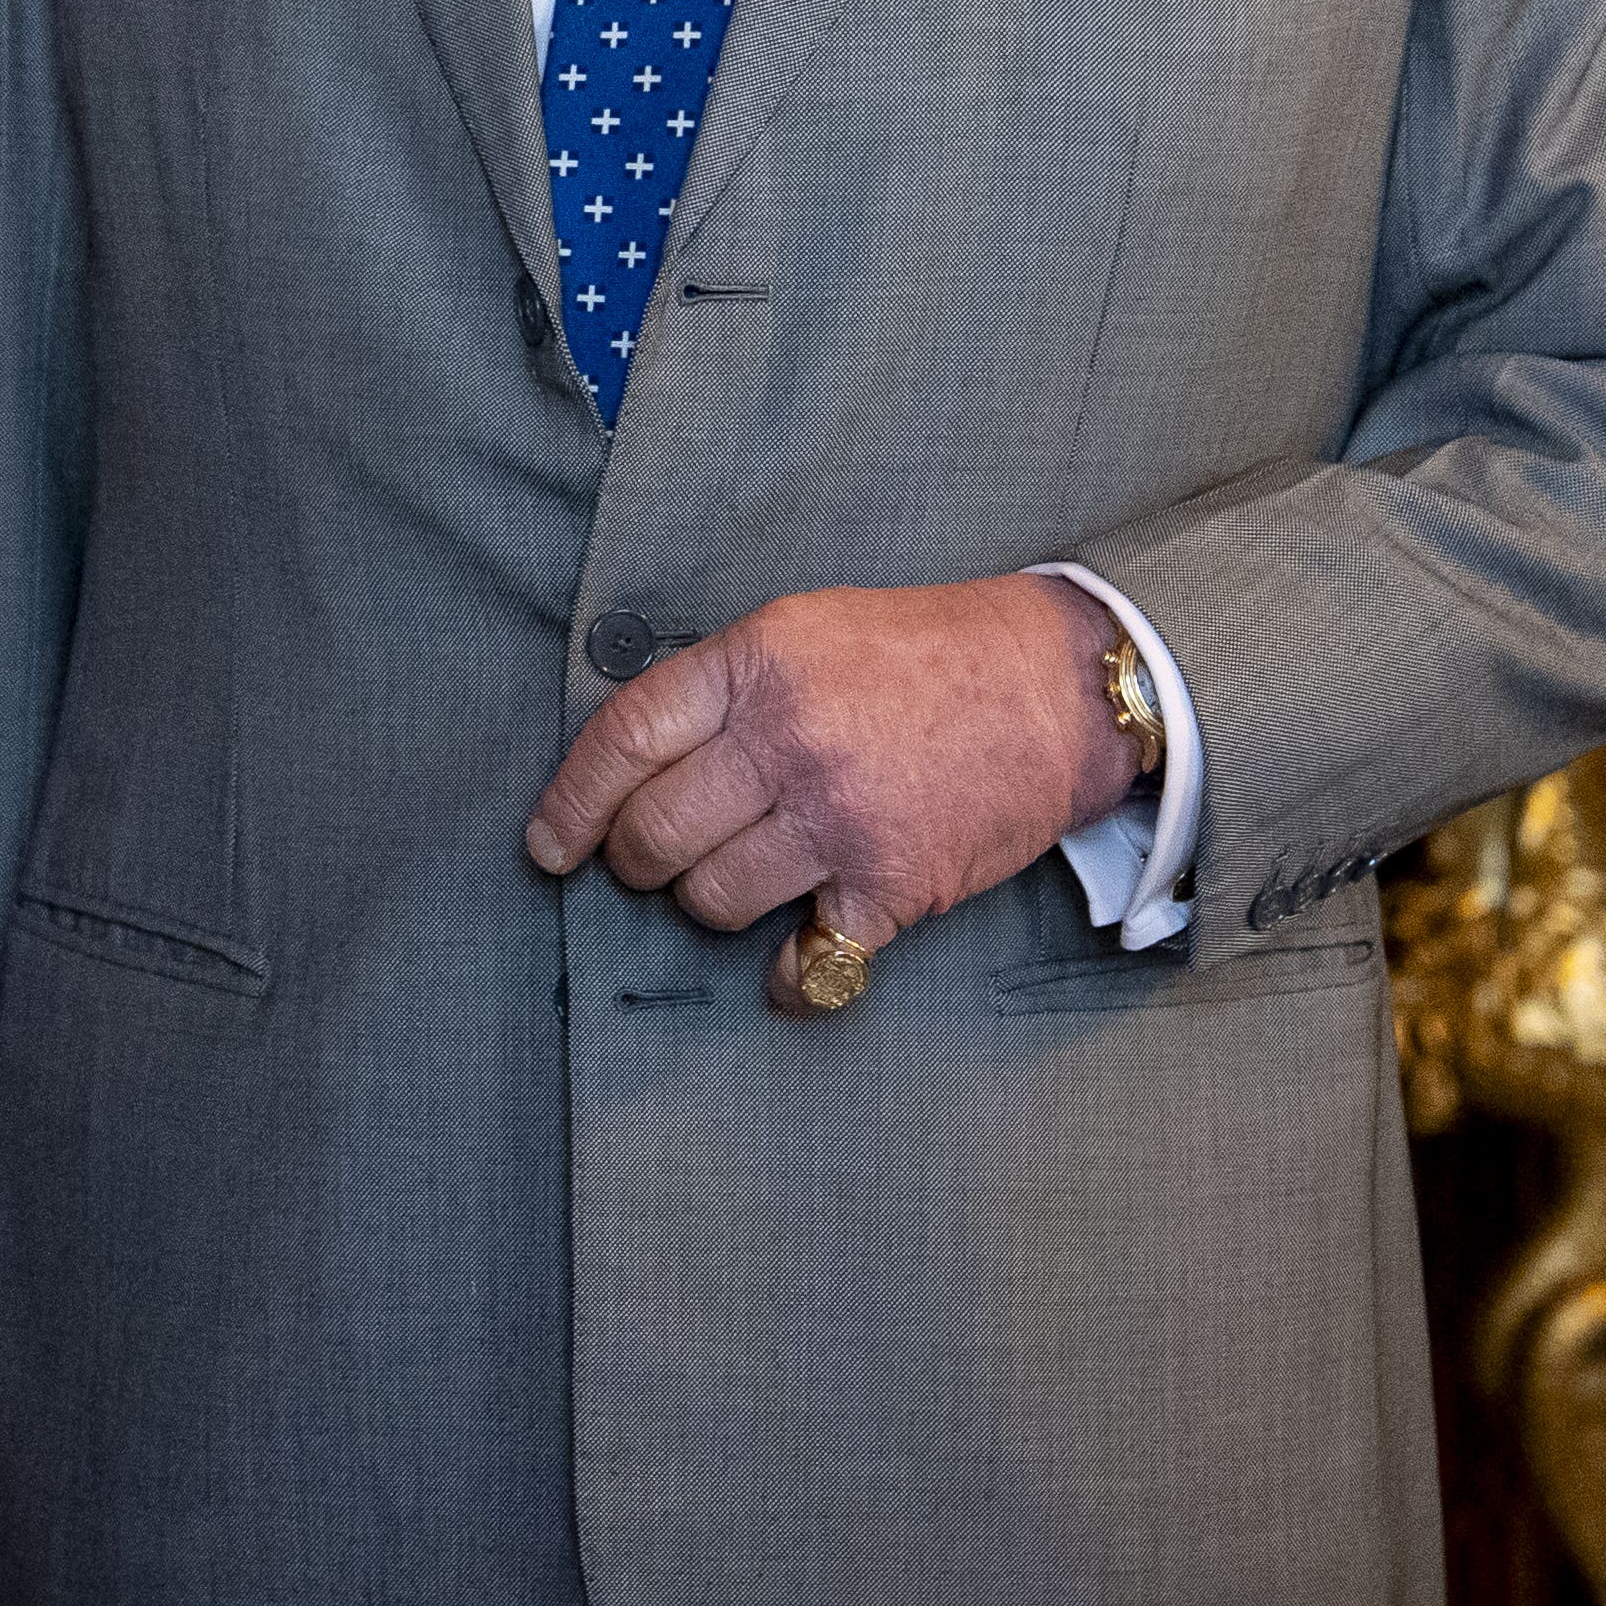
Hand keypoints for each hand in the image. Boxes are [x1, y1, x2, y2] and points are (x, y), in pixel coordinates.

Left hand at [520, 571, 1135, 964]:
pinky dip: (789, 976)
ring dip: (711, 905)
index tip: (548, 845)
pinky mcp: (892, 886)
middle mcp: (790, 740)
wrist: (1058, 688)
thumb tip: (627, 761)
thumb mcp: (804, 628)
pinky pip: (805, 963)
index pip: (623, 740)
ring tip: (743, 878)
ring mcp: (840, 818)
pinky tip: (794, 957)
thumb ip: (720, 687)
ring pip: (713, 900)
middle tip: (654, 861)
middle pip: (655, 834)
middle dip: (637, 862)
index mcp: (757, 664)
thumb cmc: (924, 654)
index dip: (571, 803)